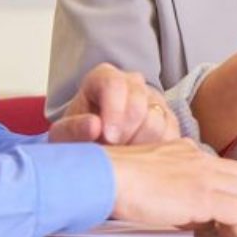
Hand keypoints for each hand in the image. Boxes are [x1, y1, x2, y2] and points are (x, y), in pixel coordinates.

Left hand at [48, 63, 179, 144]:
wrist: (93, 149)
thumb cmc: (78, 139)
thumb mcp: (65, 135)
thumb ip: (74, 129)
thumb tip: (94, 126)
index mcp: (104, 77)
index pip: (115, 85)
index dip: (114, 111)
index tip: (108, 138)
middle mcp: (132, 82)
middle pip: (139, 103)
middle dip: (126, 134)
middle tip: (114, 153)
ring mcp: (153, 99)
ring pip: (157, 121)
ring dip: (140, 146)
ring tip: (123, 157)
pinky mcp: (169, 119)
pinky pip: (171, 135)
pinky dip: (157, 151)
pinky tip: (140, 159)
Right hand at [105, 138, 236, 236]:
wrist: (109, 175)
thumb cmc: (119, 177)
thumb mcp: (154, 171)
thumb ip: (174, 181)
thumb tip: (186, 208)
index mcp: (188, 152)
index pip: (229, 168)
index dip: (235, 191)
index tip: (228, 210)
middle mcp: (200, 160)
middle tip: (233, 223)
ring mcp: (203, 176)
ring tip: (228, 231)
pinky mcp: (201, 196)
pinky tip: (222, 234)